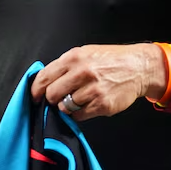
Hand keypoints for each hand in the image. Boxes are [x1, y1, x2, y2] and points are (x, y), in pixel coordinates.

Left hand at [29, 44, 166, 121]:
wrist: (137, 67)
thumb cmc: (109, 60)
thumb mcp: (84, 53)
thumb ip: (64, 66)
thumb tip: (45, 81)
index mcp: (73, 58)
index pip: (44, 77)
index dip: (35, 89)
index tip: (33, 96)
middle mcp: (81, 73)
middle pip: (52, 94)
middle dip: (51, 99)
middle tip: (57, 98)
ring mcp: (92, 90)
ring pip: (65, 107)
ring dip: (67, 107)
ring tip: (77, 99)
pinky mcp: (102, 105)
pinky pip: (79, 116)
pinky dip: (79, 114)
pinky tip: (86, 105)